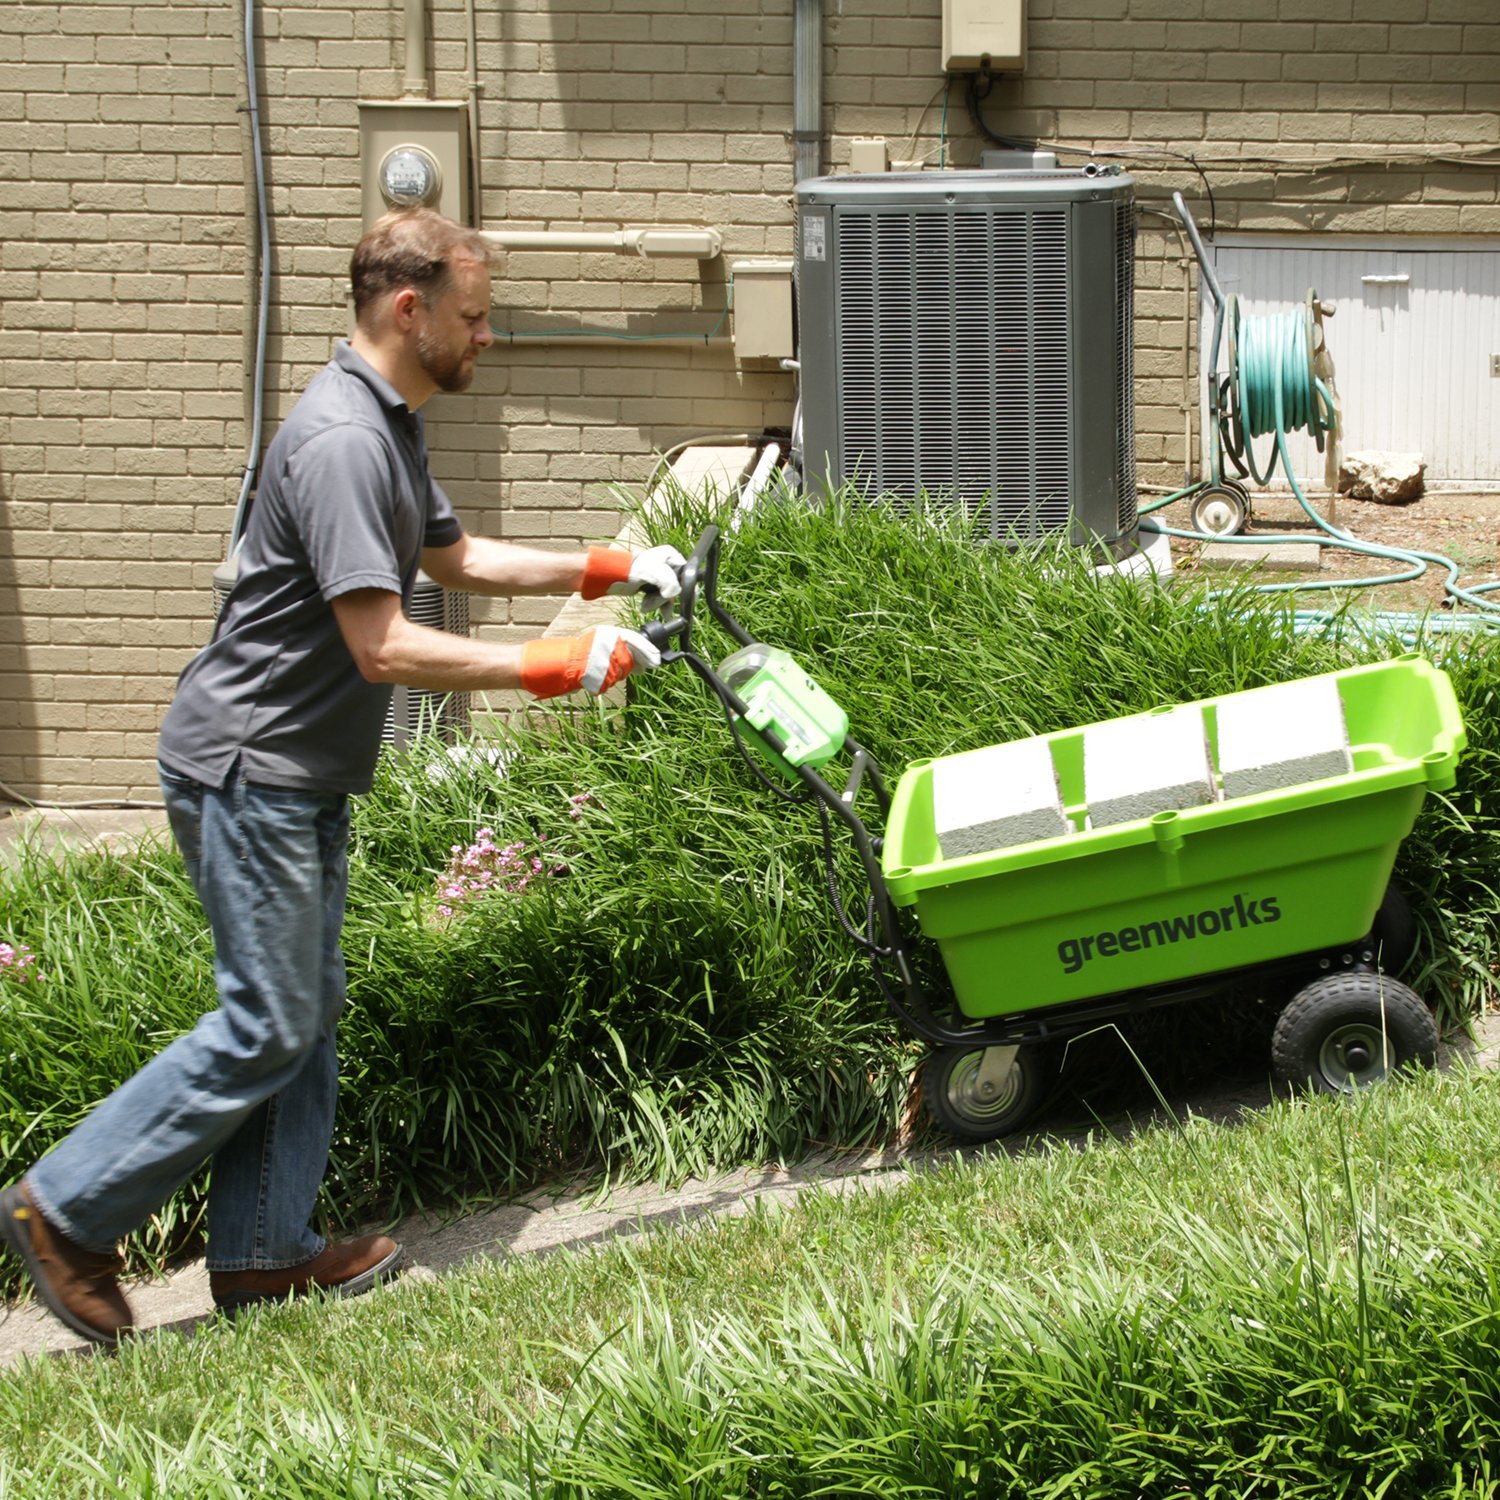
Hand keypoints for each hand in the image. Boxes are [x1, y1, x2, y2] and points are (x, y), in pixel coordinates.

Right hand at [519, 627, 661, 698]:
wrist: (562, 661)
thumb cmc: (584, 651)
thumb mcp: (603, 641)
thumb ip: (624, 647)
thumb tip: (646, 662)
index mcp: (609, 632)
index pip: (636, 640)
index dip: (648, 652)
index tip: (657, 661)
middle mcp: (607, 644)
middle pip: (629, 662)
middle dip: (628, 668)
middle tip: (619, 668)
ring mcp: (601, 659)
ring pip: (619, 675)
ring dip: (613, 676)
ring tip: (600, 669)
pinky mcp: (596, 674)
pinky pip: (608, 683)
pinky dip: (603, 683)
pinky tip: (594, 676)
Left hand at [580, 544, 685, 602]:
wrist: (614, 576)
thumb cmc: (634, 569)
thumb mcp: (657, 572)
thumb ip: (671, 583)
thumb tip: (673, 596)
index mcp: (672, 556)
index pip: (686, 575)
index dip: (681, 588)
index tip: (670, 596)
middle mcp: (668, 564)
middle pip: (677, 586)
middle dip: (665, 598)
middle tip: (655, 600)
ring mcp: (661, 575)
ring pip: (668, 595)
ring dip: (658, 602)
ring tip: (647, 604)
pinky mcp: (653, 585)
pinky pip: (661, 598)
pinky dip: (655, 604)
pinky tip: (647, 606)